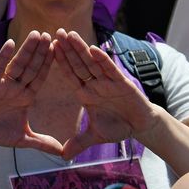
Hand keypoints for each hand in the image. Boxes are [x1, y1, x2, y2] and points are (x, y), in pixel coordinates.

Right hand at [0, 30, 64, 155]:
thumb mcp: (23, 138)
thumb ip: (43, 143)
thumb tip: (62, 152)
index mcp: (26, 96)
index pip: (40, 76)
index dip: (50, 64)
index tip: (61, 49)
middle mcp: (16, 86)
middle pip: (32, 66)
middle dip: (41, 51)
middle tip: (51, 34)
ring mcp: (3, 83)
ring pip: (18, 63)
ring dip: (27, 49)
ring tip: (37, 34)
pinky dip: (4, 56)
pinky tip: (11, 44)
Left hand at [52, 29, 158, 158]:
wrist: (141, 126)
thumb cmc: (118, 126)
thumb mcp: (95, 136)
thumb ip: (79, 142)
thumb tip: (63, 155)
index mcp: (85, 92)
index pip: (69, 74)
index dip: (59, 61)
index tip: (46, 48)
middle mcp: (94, 84)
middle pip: (77, 63)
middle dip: (67, 48)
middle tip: (55, 32)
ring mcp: (107, 82)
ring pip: (91, 63)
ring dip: (81, 48)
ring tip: (69, 34)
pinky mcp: (122, 83)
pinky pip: (110, 70)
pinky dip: (102, 60)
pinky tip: (93, 49)